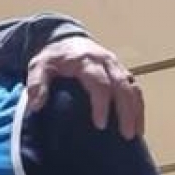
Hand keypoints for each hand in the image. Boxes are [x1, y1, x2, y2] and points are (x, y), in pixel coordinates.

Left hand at [26, 36, 143, 138]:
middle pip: (122, 86)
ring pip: (133, 87)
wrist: (65, 39)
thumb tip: (36, 106)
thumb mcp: (38, 66)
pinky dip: (138, 105)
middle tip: (126, 135)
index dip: (101, 104)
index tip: (101, 125)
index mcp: (86, 61)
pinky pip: (134, 88)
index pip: (99, 83)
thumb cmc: (52, 57)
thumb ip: (36, 84)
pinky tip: (138, 124)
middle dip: (127, 111)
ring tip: (137, 133)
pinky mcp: (120, 71)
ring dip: (137, 110)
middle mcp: (106, 62)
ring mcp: (116, 66)